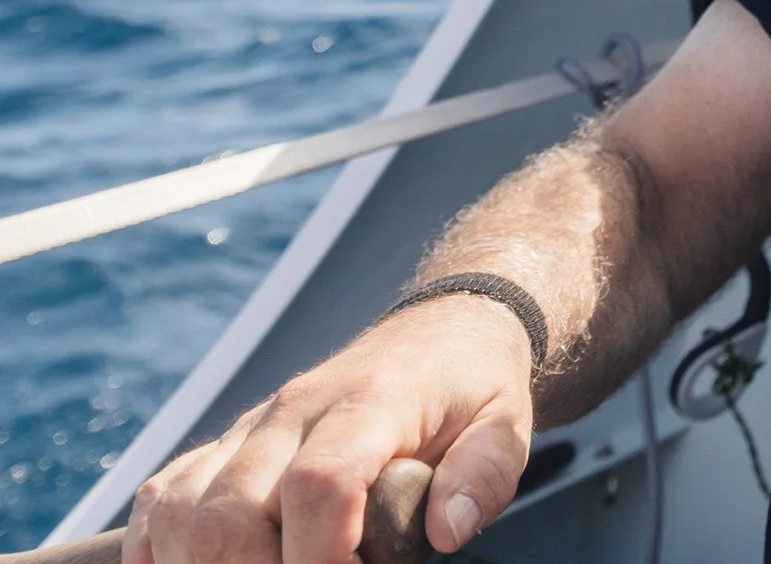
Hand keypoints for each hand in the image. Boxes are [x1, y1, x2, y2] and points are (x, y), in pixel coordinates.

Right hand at [126, 295, 533, 563]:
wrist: (441, 332)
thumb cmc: (471, 389)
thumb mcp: (506, 424)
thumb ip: (485, 474)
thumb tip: (446, 531)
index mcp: (369, 400)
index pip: (319, 483)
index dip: (320, 558)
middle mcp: (293, 410)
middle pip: (229, 513)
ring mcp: (250, 427)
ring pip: (180, 511)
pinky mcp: (222, 445)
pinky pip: (160, 499)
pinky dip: (163, 549)